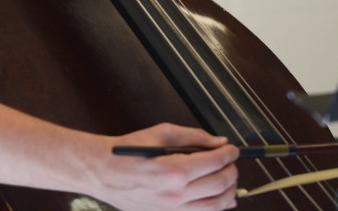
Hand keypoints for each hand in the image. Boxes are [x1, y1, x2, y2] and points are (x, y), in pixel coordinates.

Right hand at [88, 124, 239, 210]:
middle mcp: (175, 194)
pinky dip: (216, 207)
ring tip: (230, 180)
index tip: (233, 150)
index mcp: (174, 170)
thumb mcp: (161, 133)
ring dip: (229, 192)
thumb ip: (194, 136)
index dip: (229, 154)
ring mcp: (172, 209)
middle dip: (231, 171)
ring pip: (215, 205)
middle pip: (219, 184)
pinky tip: (221, 199)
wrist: (104, 172)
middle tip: (231, 162)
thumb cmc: (128, 152)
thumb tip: (218, 142)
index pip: (215, 162)